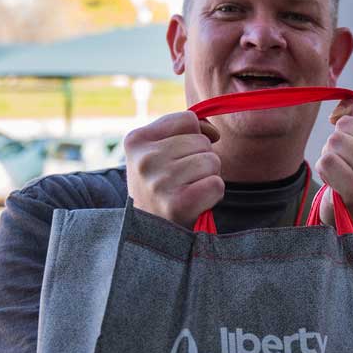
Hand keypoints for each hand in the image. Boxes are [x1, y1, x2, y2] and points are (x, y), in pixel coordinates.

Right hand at [125, 112, 224, 227]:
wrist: (148, 232)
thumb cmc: (161, 187)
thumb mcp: (159, 152)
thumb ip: (185, 131)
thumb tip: (214, 133)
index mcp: (136, 140)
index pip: (188, 120)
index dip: (195, 136)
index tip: (182, 156)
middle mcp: (144, 160)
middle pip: (202, 142)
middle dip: (201, 159)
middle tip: (183, 181)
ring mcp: (159, 183)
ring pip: (212, 161)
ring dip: (208, 176)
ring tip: (189, 190)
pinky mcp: (176, 205)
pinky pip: (216, 184)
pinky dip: (214, 194)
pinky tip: (196, 202)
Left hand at [315, 100, 352, 249]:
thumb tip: (337, 111)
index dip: (350, 120)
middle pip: (345, 125)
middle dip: (339, 140)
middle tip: (348, 161)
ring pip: (334, 142)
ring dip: (330, 155)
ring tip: (343, 171)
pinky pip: (326, 161)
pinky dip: (324, 169)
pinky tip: (335, 180)